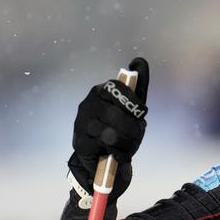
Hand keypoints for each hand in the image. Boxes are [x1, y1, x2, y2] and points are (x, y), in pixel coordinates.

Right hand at [69, 57, 149, 198]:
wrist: (106, 158)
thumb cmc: (121, 128)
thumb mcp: (133, 108)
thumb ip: (138, 86)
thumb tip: (139, 61)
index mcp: (101, 91)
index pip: (117, 88)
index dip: (132, 103)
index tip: (141, 113)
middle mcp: (88, 104)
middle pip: (116, 114)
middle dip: (132, 129)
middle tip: (136, 135)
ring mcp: (81, 123)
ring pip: (111, 133)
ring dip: (127, 143)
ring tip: (127, 146)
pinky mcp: (79, 142)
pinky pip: (105, 148)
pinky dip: (117, 153)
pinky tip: (116, 153)